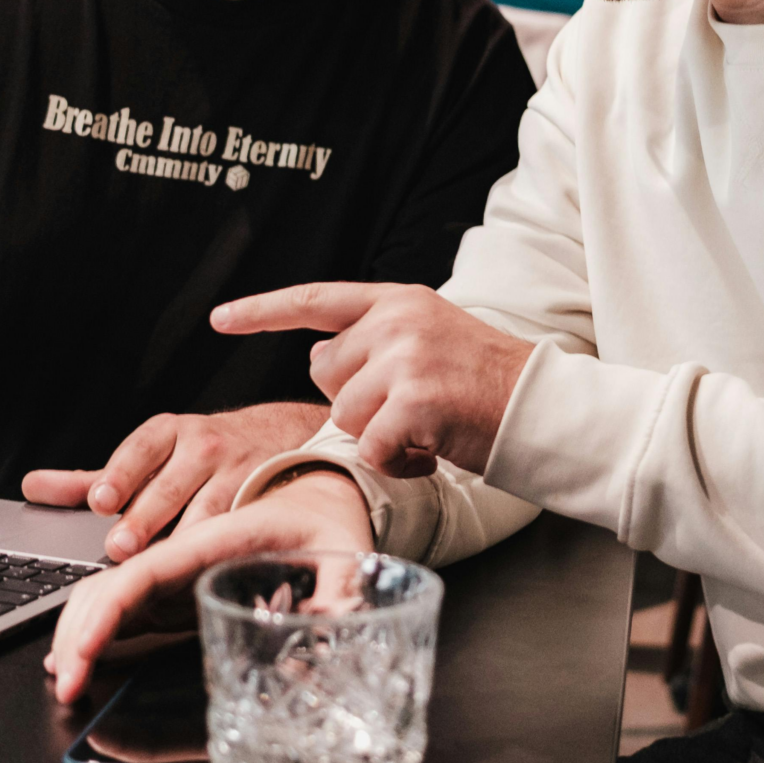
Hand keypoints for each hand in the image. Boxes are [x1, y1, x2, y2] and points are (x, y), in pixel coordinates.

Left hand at [21, 401, 327, 561]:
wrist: (274, 436)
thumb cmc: (197, 456)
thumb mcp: (146, 457)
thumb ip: (92, 479)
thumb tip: (33, 487)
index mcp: (168, 433)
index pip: (139, 450)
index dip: (120, 475)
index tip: (101, 500)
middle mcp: (203, 446)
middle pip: (169, 486)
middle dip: (143, 518)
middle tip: (120, 546)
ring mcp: (237, 470)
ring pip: (207, 510)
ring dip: (183, 539)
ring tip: (161, 565)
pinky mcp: (265, 496)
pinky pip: (241, 524)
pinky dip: (224, 546)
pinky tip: (207, 566)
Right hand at [45, 470, 372, 704]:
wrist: (320, 489)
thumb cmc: (329, 517)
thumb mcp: (346, 551)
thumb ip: (340, 590)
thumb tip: (330, 630)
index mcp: (215, 538)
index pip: (143, 575)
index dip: (104, 615)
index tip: (80, 653)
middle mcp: (184, 551)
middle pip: (109, 585)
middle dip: (77, 633)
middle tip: (64, 686)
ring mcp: (176, 567)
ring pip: (105, 592)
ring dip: (77, 631)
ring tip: (62, 679)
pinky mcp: (178, 583)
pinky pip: (124, 601)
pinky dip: (95, 627)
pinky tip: (80, 658)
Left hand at [212, 282, 533, 477]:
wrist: (544, 407)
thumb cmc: (487, 384)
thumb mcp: (431, 337)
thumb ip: (378, 340)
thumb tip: (321, 358)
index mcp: (398, 299)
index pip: (316, 300)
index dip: (262, 311)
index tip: (219, 318)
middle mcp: (397, 321)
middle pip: (325, 374)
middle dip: (355, 403)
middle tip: (408, 409)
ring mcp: (405, 358)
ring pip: (343, 415)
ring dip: (378, 437)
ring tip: (425, 430)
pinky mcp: (413, 401)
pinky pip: (369, 448)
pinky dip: (395, 462)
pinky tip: (430, 450)